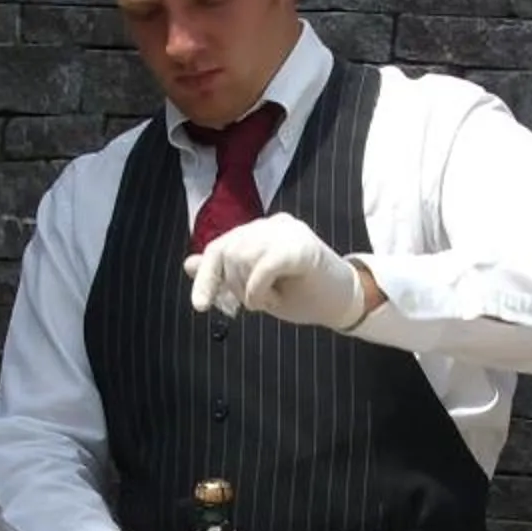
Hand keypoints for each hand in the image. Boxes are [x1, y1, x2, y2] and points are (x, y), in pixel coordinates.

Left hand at [184, 212, 370, 330]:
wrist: (343, 302)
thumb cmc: (302, 294)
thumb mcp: (255, 287)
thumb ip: (225, 273)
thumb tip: (189, 263)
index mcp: (260, 231)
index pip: (220, 247)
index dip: (206, 278)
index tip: (200, 306)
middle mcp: (272, 224)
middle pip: (227, 252)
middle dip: (233, 287)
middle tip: (258, 303)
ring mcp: (287, 231)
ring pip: (242, 258)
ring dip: (250, 291)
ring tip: (271, 300)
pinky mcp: (300, 245)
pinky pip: (262, 268)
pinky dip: (260, 291)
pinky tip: (273, 301)